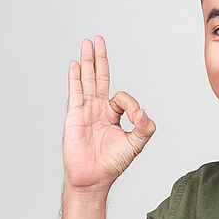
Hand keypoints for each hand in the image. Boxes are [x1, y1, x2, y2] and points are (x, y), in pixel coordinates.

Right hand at [62, 35, 156, 192]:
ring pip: (87, 80)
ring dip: (88, 61)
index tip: (133, 118)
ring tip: (87, 43)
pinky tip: (76, 64)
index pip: (121, 98)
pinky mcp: (74, 115)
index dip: (130, 104)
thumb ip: (144, 127)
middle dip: (100, 58)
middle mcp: (98, 110)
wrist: (92, 178)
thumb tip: (142, 111)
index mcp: (112, 115)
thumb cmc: (112, 164)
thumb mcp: (135, 144)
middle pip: (99, 78)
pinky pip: (75, 92)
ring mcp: (85, 111)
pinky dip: (76, 77)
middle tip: (98, 40)